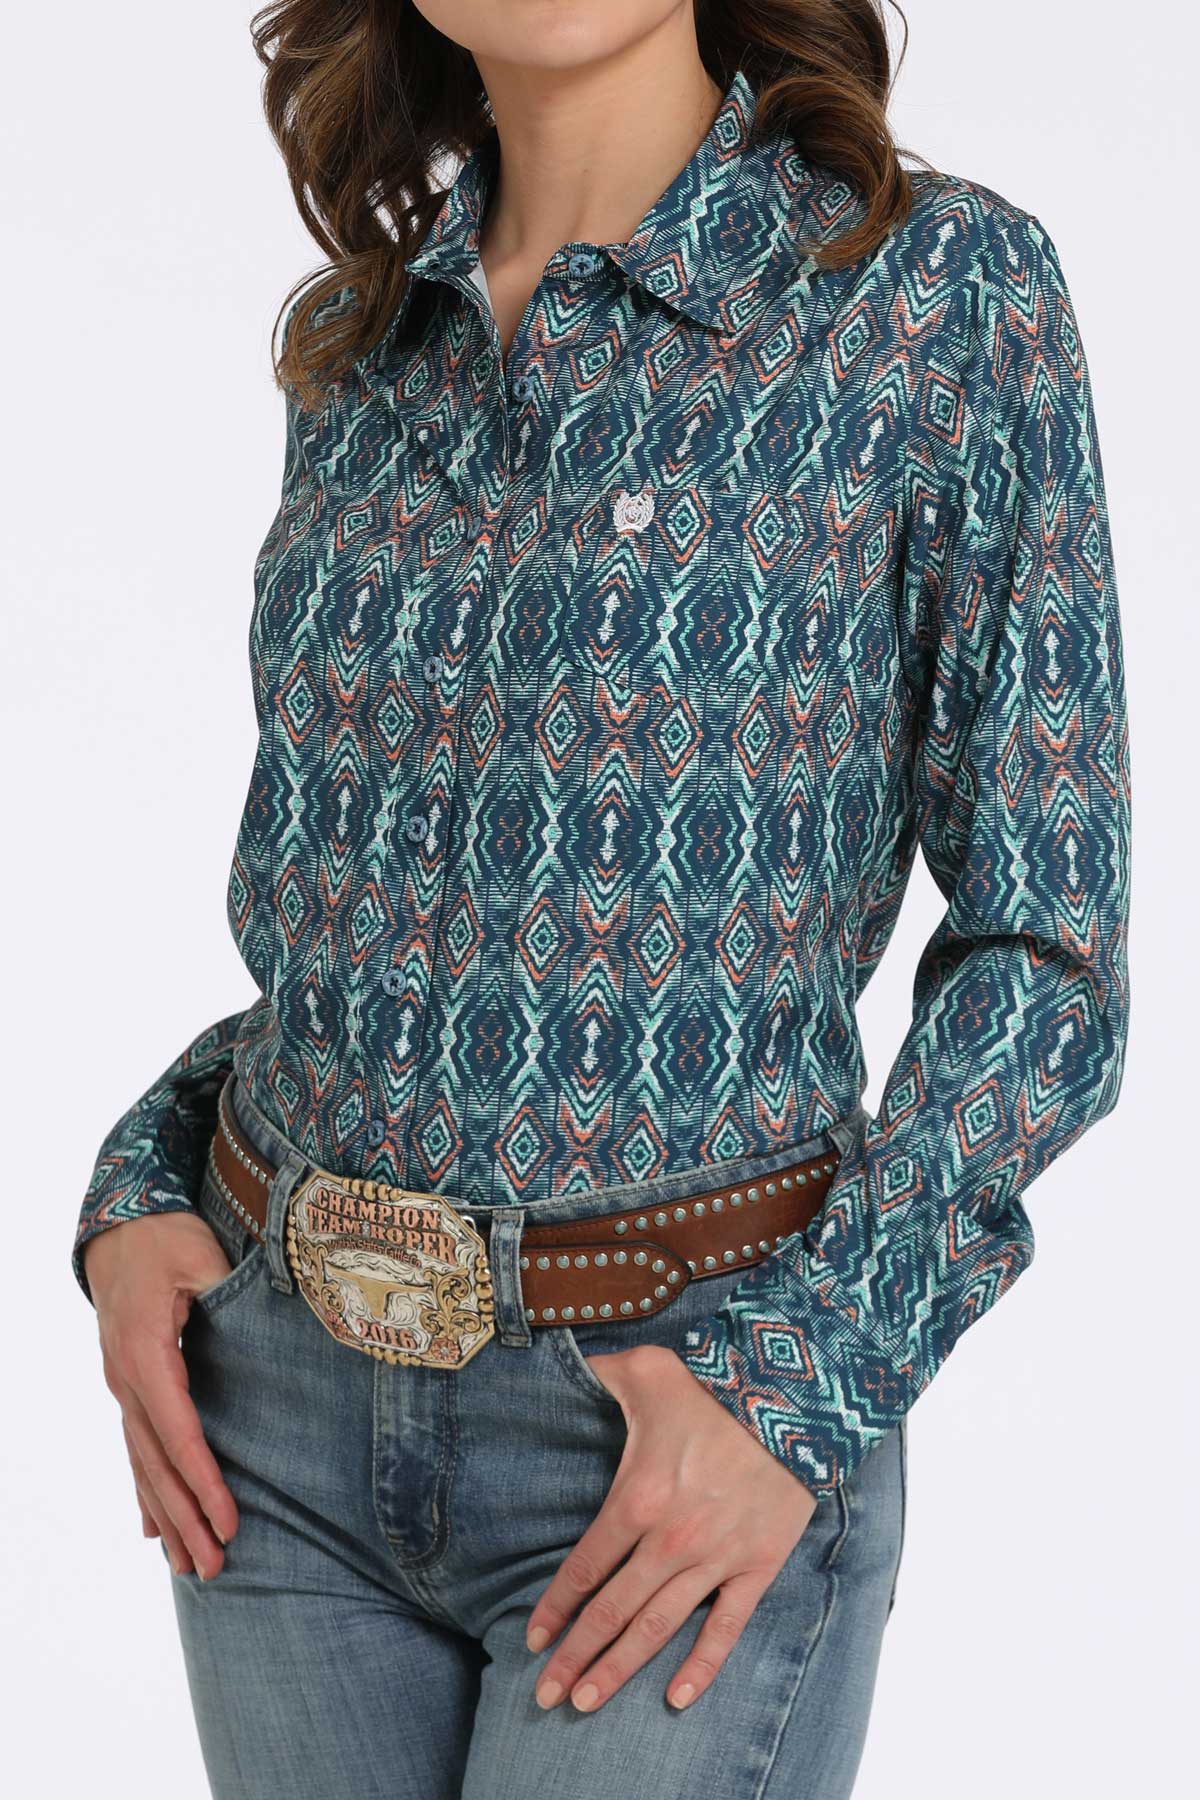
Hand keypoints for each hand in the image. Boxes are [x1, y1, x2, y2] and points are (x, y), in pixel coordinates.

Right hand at [83, 1212, 241, 1579]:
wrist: (121, 1225)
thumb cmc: (168, 1237)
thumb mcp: (202, 1256)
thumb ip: (230, 1293)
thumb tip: (275, 1315)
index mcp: (147, 1352)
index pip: (179, 1430)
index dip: (203, 1480)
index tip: (229, 1522)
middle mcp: (126, 1379)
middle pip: (156, 1463)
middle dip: (186, 1518)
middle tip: (215, 1568)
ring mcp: (122, 1385)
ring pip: (142, 1464)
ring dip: (166, 1517)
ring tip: (190, 1567)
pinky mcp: (128, 1384)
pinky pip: (137, 1447)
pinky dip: (147, 1491)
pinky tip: (154, 1531)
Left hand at [525, 1340, 816, 1712]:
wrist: (793, 1400)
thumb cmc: (713, 1386)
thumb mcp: (644, 1371)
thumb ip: (598, 1375)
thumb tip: (563, 1364)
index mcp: (637, 1499)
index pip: (584, 1568)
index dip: (555, 1609)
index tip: (533, 1641)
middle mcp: (670, 1540)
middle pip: (611, 1612)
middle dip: (575, 1657)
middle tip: (545, 1696)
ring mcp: (715, 1559)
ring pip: (656, 1628)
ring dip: (618, 1669)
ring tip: (586, 1704)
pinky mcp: (757, 1567)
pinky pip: (726, 1629)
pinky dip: (702, 1668)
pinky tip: (676, 1699)